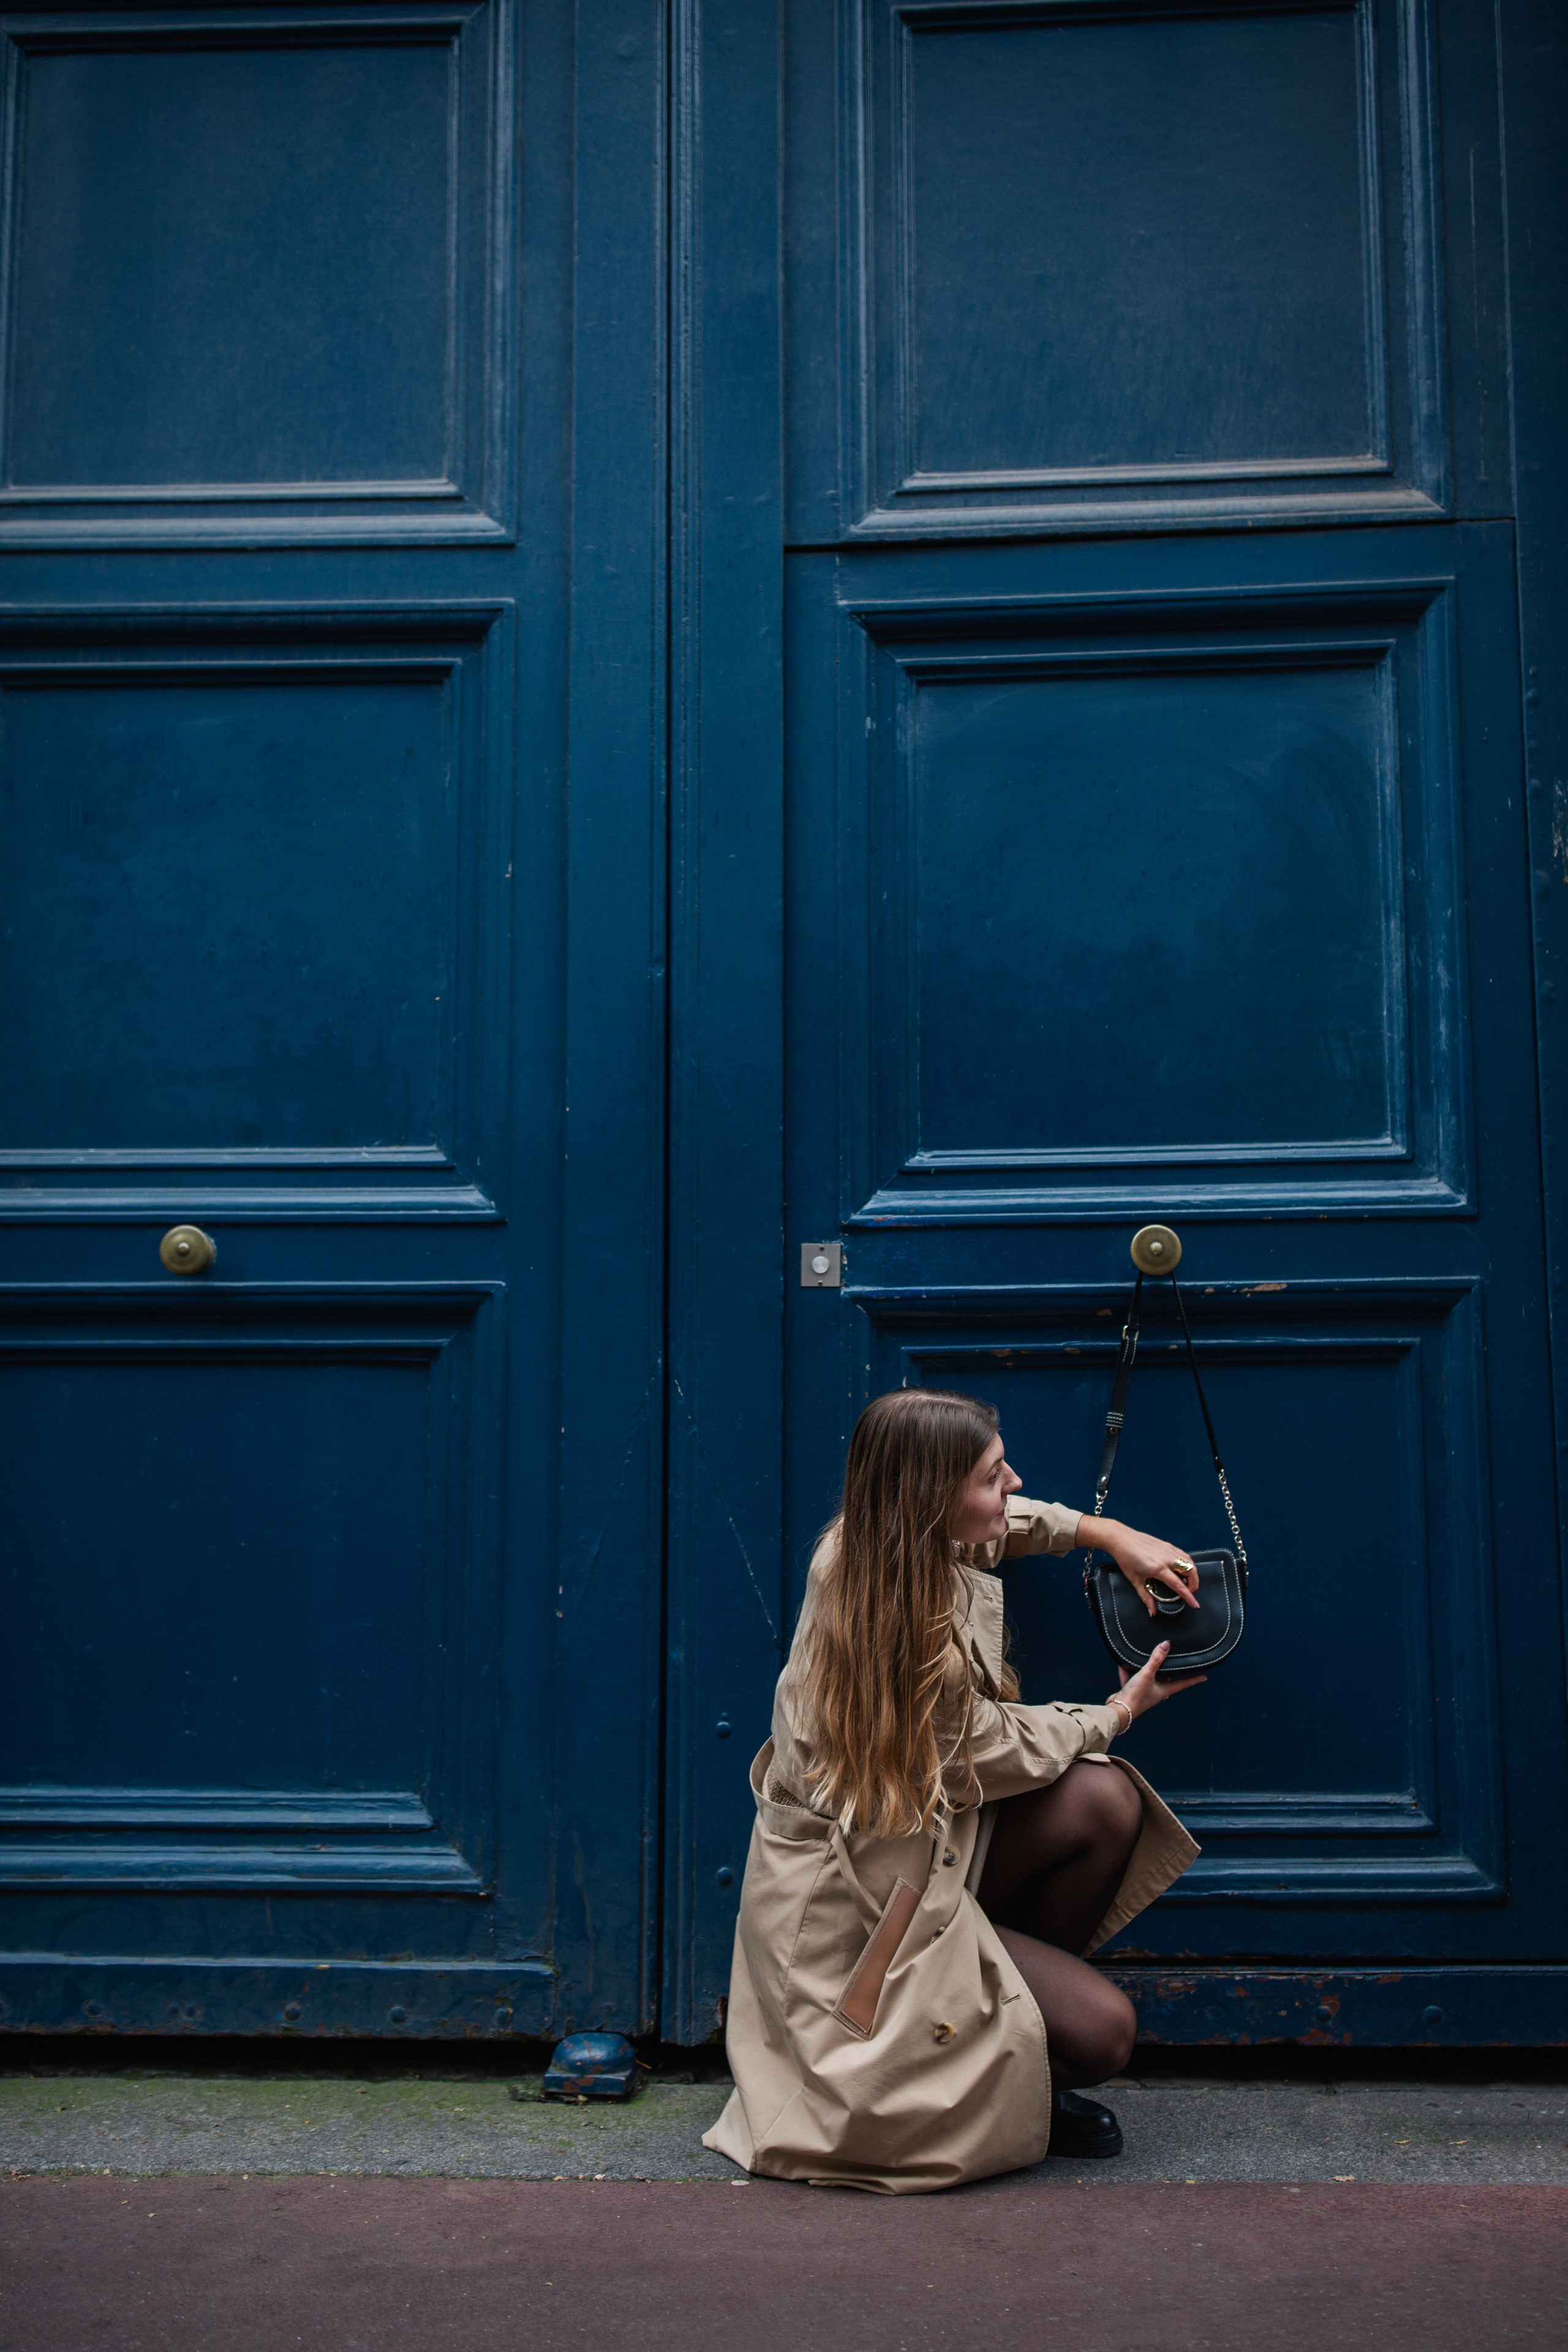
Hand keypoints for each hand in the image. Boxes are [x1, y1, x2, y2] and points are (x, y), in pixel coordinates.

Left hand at [1077, 1514, 1199, 1615]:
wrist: (1121, 1539)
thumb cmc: (1126, 1558)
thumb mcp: (1135, 1581)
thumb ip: (1146, 1597)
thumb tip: (1152, 1611)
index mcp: (1158, 1568)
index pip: (1179, 1585)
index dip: (1189, 1596)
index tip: (1194, 1604)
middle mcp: (1166, 1558)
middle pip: (1190, 1571)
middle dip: (1194, 1584)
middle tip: (1190, 1592)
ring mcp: (1168, 1549)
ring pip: (1190, 1561)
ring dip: (1192, 1573)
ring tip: (1187, 1582)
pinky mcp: (1167, 1544)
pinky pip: (1183, 1554)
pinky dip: (1187, 1563)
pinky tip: (1182, 1569)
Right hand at [1111, 1641, 1206, 1722]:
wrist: (1119, 1710)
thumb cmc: (1135, 1695)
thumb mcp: (1147, 1674)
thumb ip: (1156, 1659)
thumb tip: (1166, 1644)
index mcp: (1164, 1690)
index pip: (1183, 1683)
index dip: (1194, 1679)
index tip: (1204, 1677)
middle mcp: (1157, 1693)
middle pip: (1166, 1680)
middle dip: (1168, 1671)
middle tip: (1173, 1663)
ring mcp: (1145, 1693)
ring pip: (1149, 1679)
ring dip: (1146, 1671)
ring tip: (1145, 1661)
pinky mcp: (1133, 1693)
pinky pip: (1133, 1680)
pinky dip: (1128, 1673)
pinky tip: (1123, 1666)